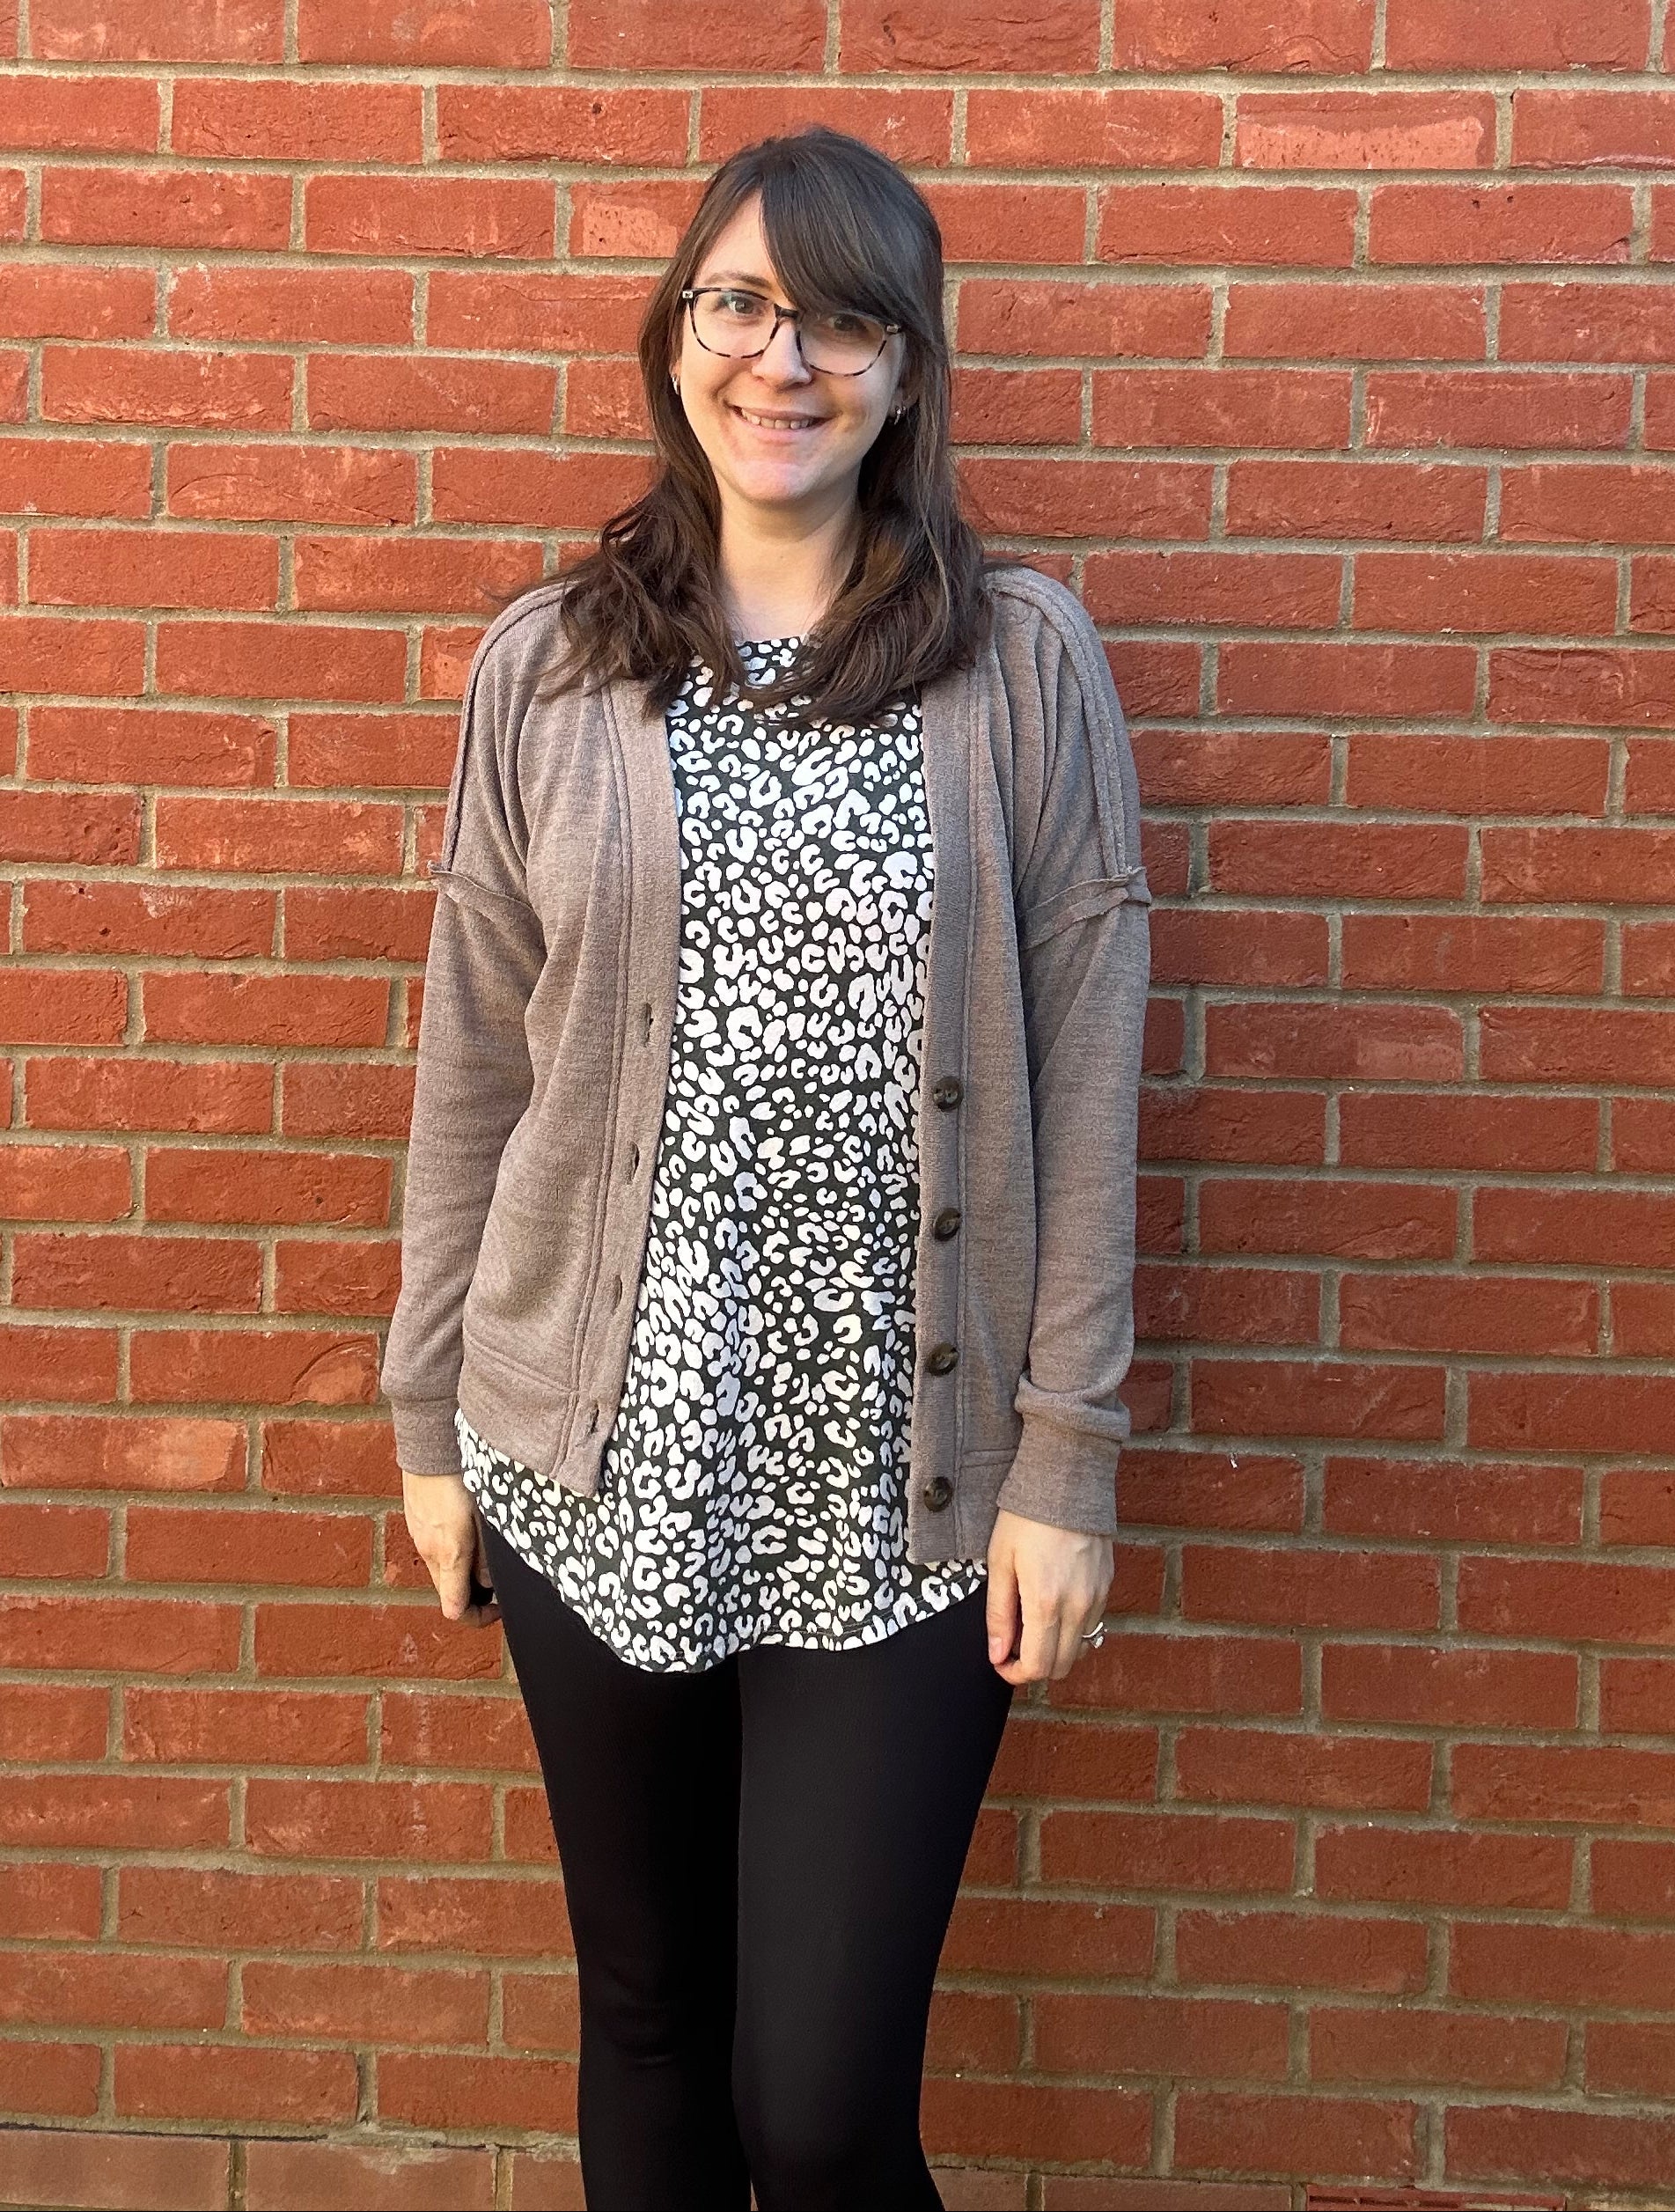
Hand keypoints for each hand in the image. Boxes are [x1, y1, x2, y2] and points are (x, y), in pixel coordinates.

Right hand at [402, 1469, 500, 1627]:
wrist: (431, 1445)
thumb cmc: (462, 1477)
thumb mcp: (486, 1517)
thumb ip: (488, 1555)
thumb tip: (490, 1585)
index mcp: (449, 1555)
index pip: (455, 1610)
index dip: (479, 1618)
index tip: (499, 1607)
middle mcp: (429, 1552)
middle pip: (448, 1593)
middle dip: (473, 1596)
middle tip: (498, 1582)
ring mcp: (419, 1538)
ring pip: (440, 1571)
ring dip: (461, 1574)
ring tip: (485, 1553)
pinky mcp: (416, 1523)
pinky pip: (432, 1550)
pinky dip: (450, 1554)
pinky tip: (466, 1530)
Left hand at [984, 1509, 1111, 1684]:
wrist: (1067, 1480)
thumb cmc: (1026, 1518)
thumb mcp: (1000, 1562)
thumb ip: (999, 1613)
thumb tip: (998, 1654)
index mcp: (1047, 1603)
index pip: (1037, 1666)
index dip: (1015, 1674)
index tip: (1001, 1662)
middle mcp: (1078, 1607)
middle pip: (1062, 1666)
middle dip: (1035, 1666)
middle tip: (1014, 1644)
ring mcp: (1098, 1597)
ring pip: (1080, 1648)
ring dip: (1055, 1649)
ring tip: (1033, 1623)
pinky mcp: (1108, 1585)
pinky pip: (1092, 1624)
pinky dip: (1072, 1628)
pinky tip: (1054, 1604)